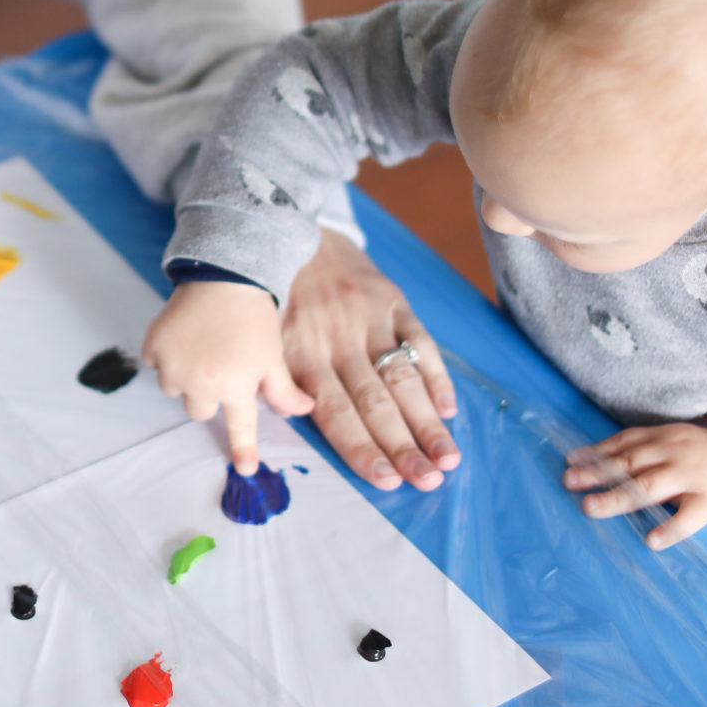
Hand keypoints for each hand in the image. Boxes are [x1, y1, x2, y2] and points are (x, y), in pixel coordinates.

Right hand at [142, 280, 312, 473]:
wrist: (223, 274)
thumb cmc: (254, 316)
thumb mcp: (273, 354)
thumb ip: (283, 389)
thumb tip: (304, 412)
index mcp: (236, 384)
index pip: (241, 426)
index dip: (243, 449)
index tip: (245, 469)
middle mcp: (202, 381)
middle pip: (200, 410)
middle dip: (209, 394)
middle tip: (220, 364)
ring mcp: (174, 365)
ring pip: (174, 389)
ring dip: (185, 376)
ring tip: (202, 347)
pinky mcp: (154, 346)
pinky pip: (156, 363)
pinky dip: (166, 354)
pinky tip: (184, 335)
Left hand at [282, 230, 459, 491]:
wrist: (282, 225)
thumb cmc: (267, 292)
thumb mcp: (258, 336)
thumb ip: (277, 380)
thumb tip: (298, 419)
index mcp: (302, 355)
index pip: (337, 414)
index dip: (362, 449)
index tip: (387, 481)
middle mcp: (338, 340)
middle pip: (376, 403)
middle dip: (404, 447)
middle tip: (430, 481)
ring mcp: (368, 317)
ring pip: (402, 377)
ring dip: (427, 421)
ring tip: (447, 458)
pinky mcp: (390, 296)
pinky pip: (419, 338)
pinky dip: (436, 373)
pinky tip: (448, 408)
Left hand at [563, 423, 706, 549]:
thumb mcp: (678, 447)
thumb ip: (647, 453)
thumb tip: (597, 465)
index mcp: (666, 437)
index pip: (625, 443)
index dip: (597, 452)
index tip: (570, 461)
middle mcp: (676, 454)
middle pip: (630, 463)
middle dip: (597, 473)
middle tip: (570, 482)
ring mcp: (693, 478)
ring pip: (650, 487)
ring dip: (618, 497)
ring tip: (591, 508)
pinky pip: (688, 518)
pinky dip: (669, 529)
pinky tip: (650, 541)